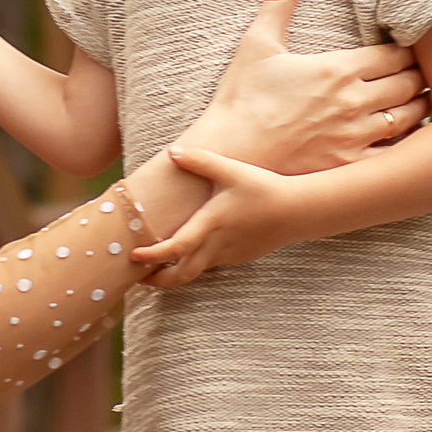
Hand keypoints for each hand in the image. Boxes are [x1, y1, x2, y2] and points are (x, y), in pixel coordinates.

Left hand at [131, 147, 306, 281]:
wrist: (297, 212)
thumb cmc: (263, 188)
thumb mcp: (231, 170)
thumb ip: (200, 160)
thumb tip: (172, 152)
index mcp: (212, 224)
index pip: (177, 248)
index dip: (154, 256)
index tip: (134, 256)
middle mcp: (217, 245)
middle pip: (181, 275)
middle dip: (156, 280)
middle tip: (136, 274)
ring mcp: (227, 255)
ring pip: (194, 273)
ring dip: (172, 274)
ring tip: (152, 267)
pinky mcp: (236, 258)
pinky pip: (208, 266)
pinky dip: (191, 265)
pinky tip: (182, 256)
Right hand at [196, 0, 427, 173]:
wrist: (228, 151)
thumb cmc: (241, 98)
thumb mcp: (257, 43)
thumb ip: (281, 1)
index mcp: (337, 69)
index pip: (395, 54)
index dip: (408, 51)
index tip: (409, 50)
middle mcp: (353, 101)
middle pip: (409, 83)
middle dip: (419, 76)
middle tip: (421, 73)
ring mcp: (354, 136)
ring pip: (409, 117)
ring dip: (418, 106)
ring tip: (420, 101)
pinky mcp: (348, 165)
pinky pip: (394, 155)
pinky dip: (407, 146)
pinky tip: (407, 141)